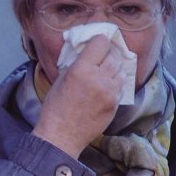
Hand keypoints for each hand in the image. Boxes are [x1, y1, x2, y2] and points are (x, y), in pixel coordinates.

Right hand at [32, 36, 124, 157]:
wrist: (62, 135)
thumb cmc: (55, 107)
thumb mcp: (59, 80)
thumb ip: (75, 64)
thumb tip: (84, 52)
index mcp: (81, 70)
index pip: (101, 43)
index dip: (99, 41)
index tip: (95, 44)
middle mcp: (99, 78)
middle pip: (114, 55)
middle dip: (108, 52)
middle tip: (102, 54)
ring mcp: (110, 91)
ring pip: (121, 69)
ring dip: (114, 67)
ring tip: (104, 70)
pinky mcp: (116, 103)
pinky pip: (121, 85)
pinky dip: (115, 81)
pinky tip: (105, 85)